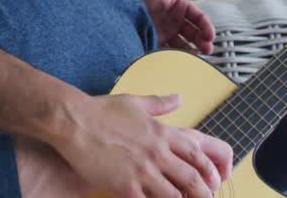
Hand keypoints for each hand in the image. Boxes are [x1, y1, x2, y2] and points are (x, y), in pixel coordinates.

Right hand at [51, 93, 231, 197]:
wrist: (74, 122)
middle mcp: (157, 152)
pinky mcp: (125, 186)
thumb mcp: (135, 102)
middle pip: (192, 179)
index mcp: (162, 133)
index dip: (209, 171)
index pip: (197, 155)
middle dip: (203, 193)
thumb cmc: (101, 111)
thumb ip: (160, 103)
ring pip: (174, 195)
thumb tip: (178, 98)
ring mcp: (142, 170)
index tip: (212, 181)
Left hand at [117, 0, 214, 52]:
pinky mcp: (153, 42)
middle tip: (207, 49)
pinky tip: (179, 60)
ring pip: (183, 44)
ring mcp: (164, 32)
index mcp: (179, 6)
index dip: (206, 27)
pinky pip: (166, 51)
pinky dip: (174, 56)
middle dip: (202, 41)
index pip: (198, 18)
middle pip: (193, 33)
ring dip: (191, 51)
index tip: (210, 36)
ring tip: (195, 57)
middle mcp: (174, 21)